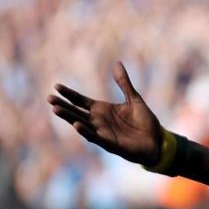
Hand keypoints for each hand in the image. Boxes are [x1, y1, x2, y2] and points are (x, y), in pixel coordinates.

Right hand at [48, 62, 163, 164]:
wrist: (158, 140)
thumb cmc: (145, 122)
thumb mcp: (134, 99)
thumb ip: (124, 83)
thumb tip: (117, 63)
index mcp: (102, 110)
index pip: (80, 101)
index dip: (69, 94)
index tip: (56, 86)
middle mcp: (99, 121)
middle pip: (76, 112)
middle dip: (63, 105)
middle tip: (49, 98)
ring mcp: (103, 133)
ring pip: (81, 124)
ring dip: (69, 118)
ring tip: (56, 109)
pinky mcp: (110, 144)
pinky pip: (96, 137)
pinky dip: (86, 132)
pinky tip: (77, 125)